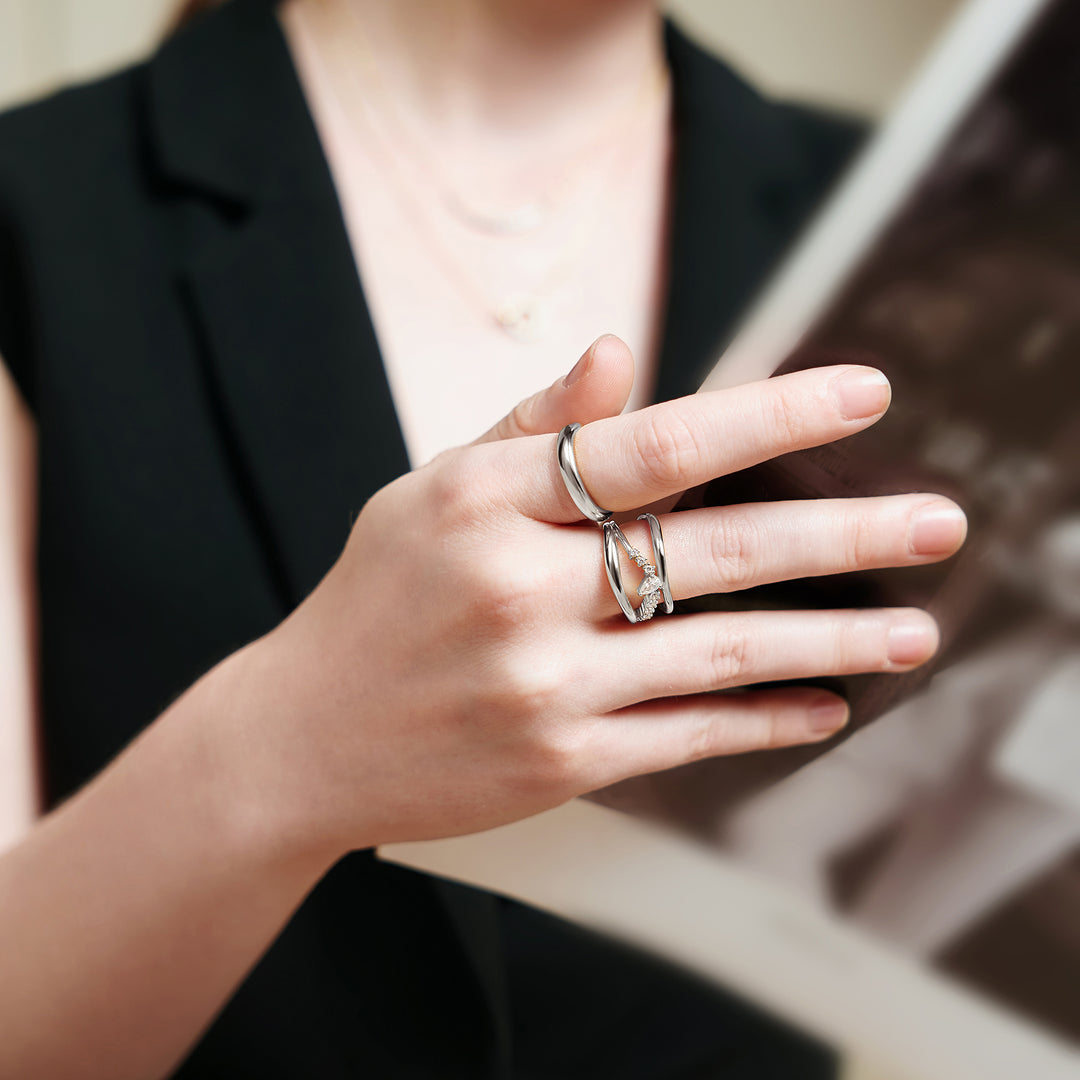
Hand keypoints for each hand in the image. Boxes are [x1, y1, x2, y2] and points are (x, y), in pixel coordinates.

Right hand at [222, 337, 964, 863]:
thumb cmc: (378, 599)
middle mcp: (517, 586)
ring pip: (717, 650)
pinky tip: (828, 705)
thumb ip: (533, 428)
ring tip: (916, 629)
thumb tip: (622, 352)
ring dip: (831, 639)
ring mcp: (542, 682)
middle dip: (839, 533)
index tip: (863, 395)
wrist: (300, 737)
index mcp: (483, 498)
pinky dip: (765, 718)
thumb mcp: (431, 492)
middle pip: (709, 549)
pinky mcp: (557, 761)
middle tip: (938, 524)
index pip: (650, 444)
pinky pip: (687, 732)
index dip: (766, 415)